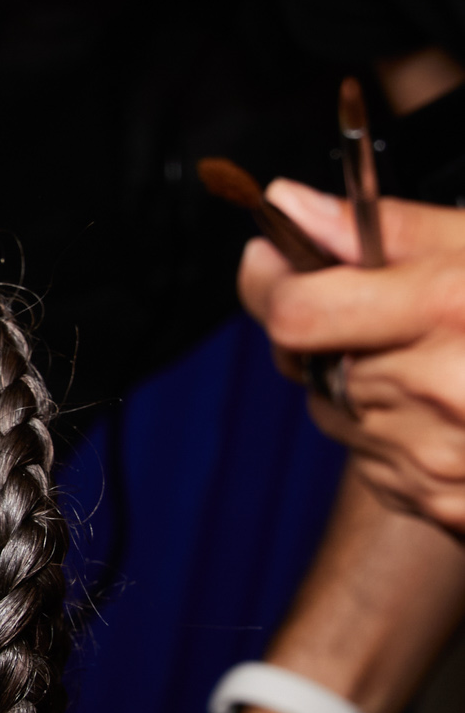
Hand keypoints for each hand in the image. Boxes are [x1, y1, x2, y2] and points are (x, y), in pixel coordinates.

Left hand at [240, 185, 464, 531]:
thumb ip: (389, 229)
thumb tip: (292, 205)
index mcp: (447, 310)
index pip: (294, 311)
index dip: (267, 279)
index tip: (271, 258)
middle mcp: (434, 391)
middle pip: (305, 360)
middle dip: (323, 325)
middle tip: (377, 303)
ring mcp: (435, 460)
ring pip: (333, 413)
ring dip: (357, 379)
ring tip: (435, 355)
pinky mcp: (441, 506)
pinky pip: (372, 462)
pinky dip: (391, 430)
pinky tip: (452, 407)